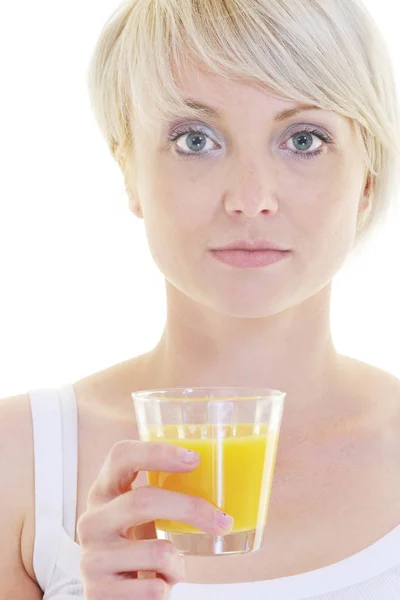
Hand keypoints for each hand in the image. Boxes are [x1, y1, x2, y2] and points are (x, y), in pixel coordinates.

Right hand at [77, 440, 233, 598]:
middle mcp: (92, 519)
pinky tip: (155, 587)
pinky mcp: (98, 592)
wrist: (112, 597)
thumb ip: (163, 494)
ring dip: (178, 564)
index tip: (195, 459)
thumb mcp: (140, 516)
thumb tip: (221, 476)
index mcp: (104, 491)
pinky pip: (153, 590)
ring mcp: (91, 556)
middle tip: (223, 521)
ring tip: (172, 569)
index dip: (157, 452)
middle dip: (190, 509)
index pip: (122, 455)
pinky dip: (166, 590)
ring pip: (157, 551)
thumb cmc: (135, 547)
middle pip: (143, 500)